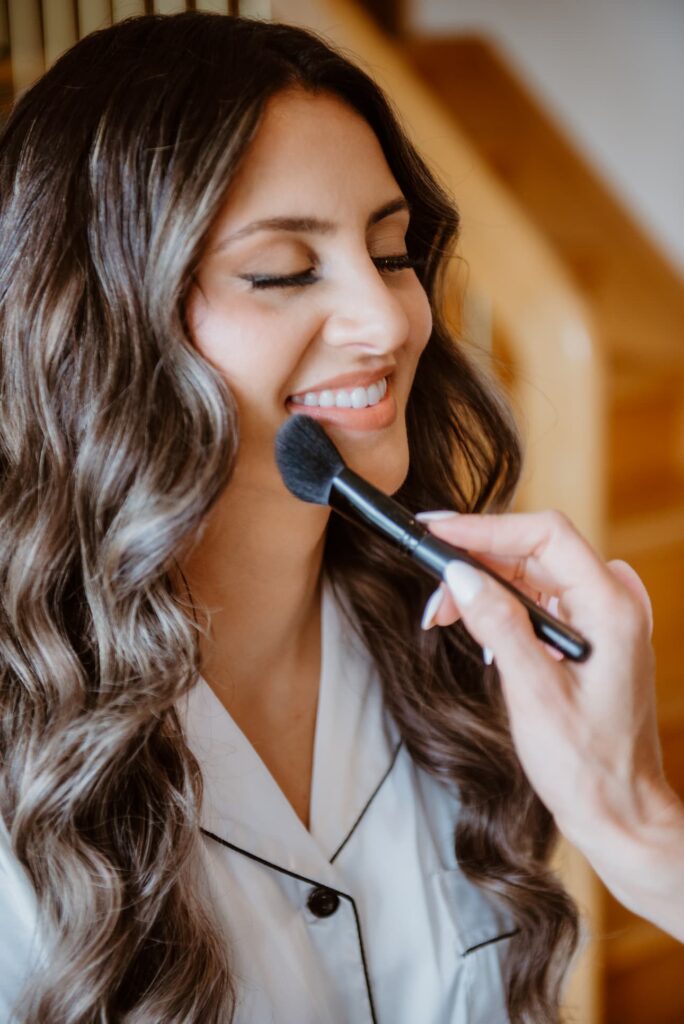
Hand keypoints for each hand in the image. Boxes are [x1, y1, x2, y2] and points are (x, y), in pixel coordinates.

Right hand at [419, 509, 683, 939]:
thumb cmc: (586, 766)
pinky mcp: (589, 634)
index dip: (486, 528)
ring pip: (533, 572)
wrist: (619, 812)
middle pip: (536, 550)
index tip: (438, 532)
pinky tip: (474, 625)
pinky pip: (540, 598)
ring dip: (484, 585)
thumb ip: (498, 626)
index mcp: (612, 609)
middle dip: (476, 560)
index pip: (545, 536)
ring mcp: (604, 618)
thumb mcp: (534, 695)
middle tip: (428, 580)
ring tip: (441, 614)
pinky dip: (502, 605)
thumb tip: (459, 575)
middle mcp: (614, 603)